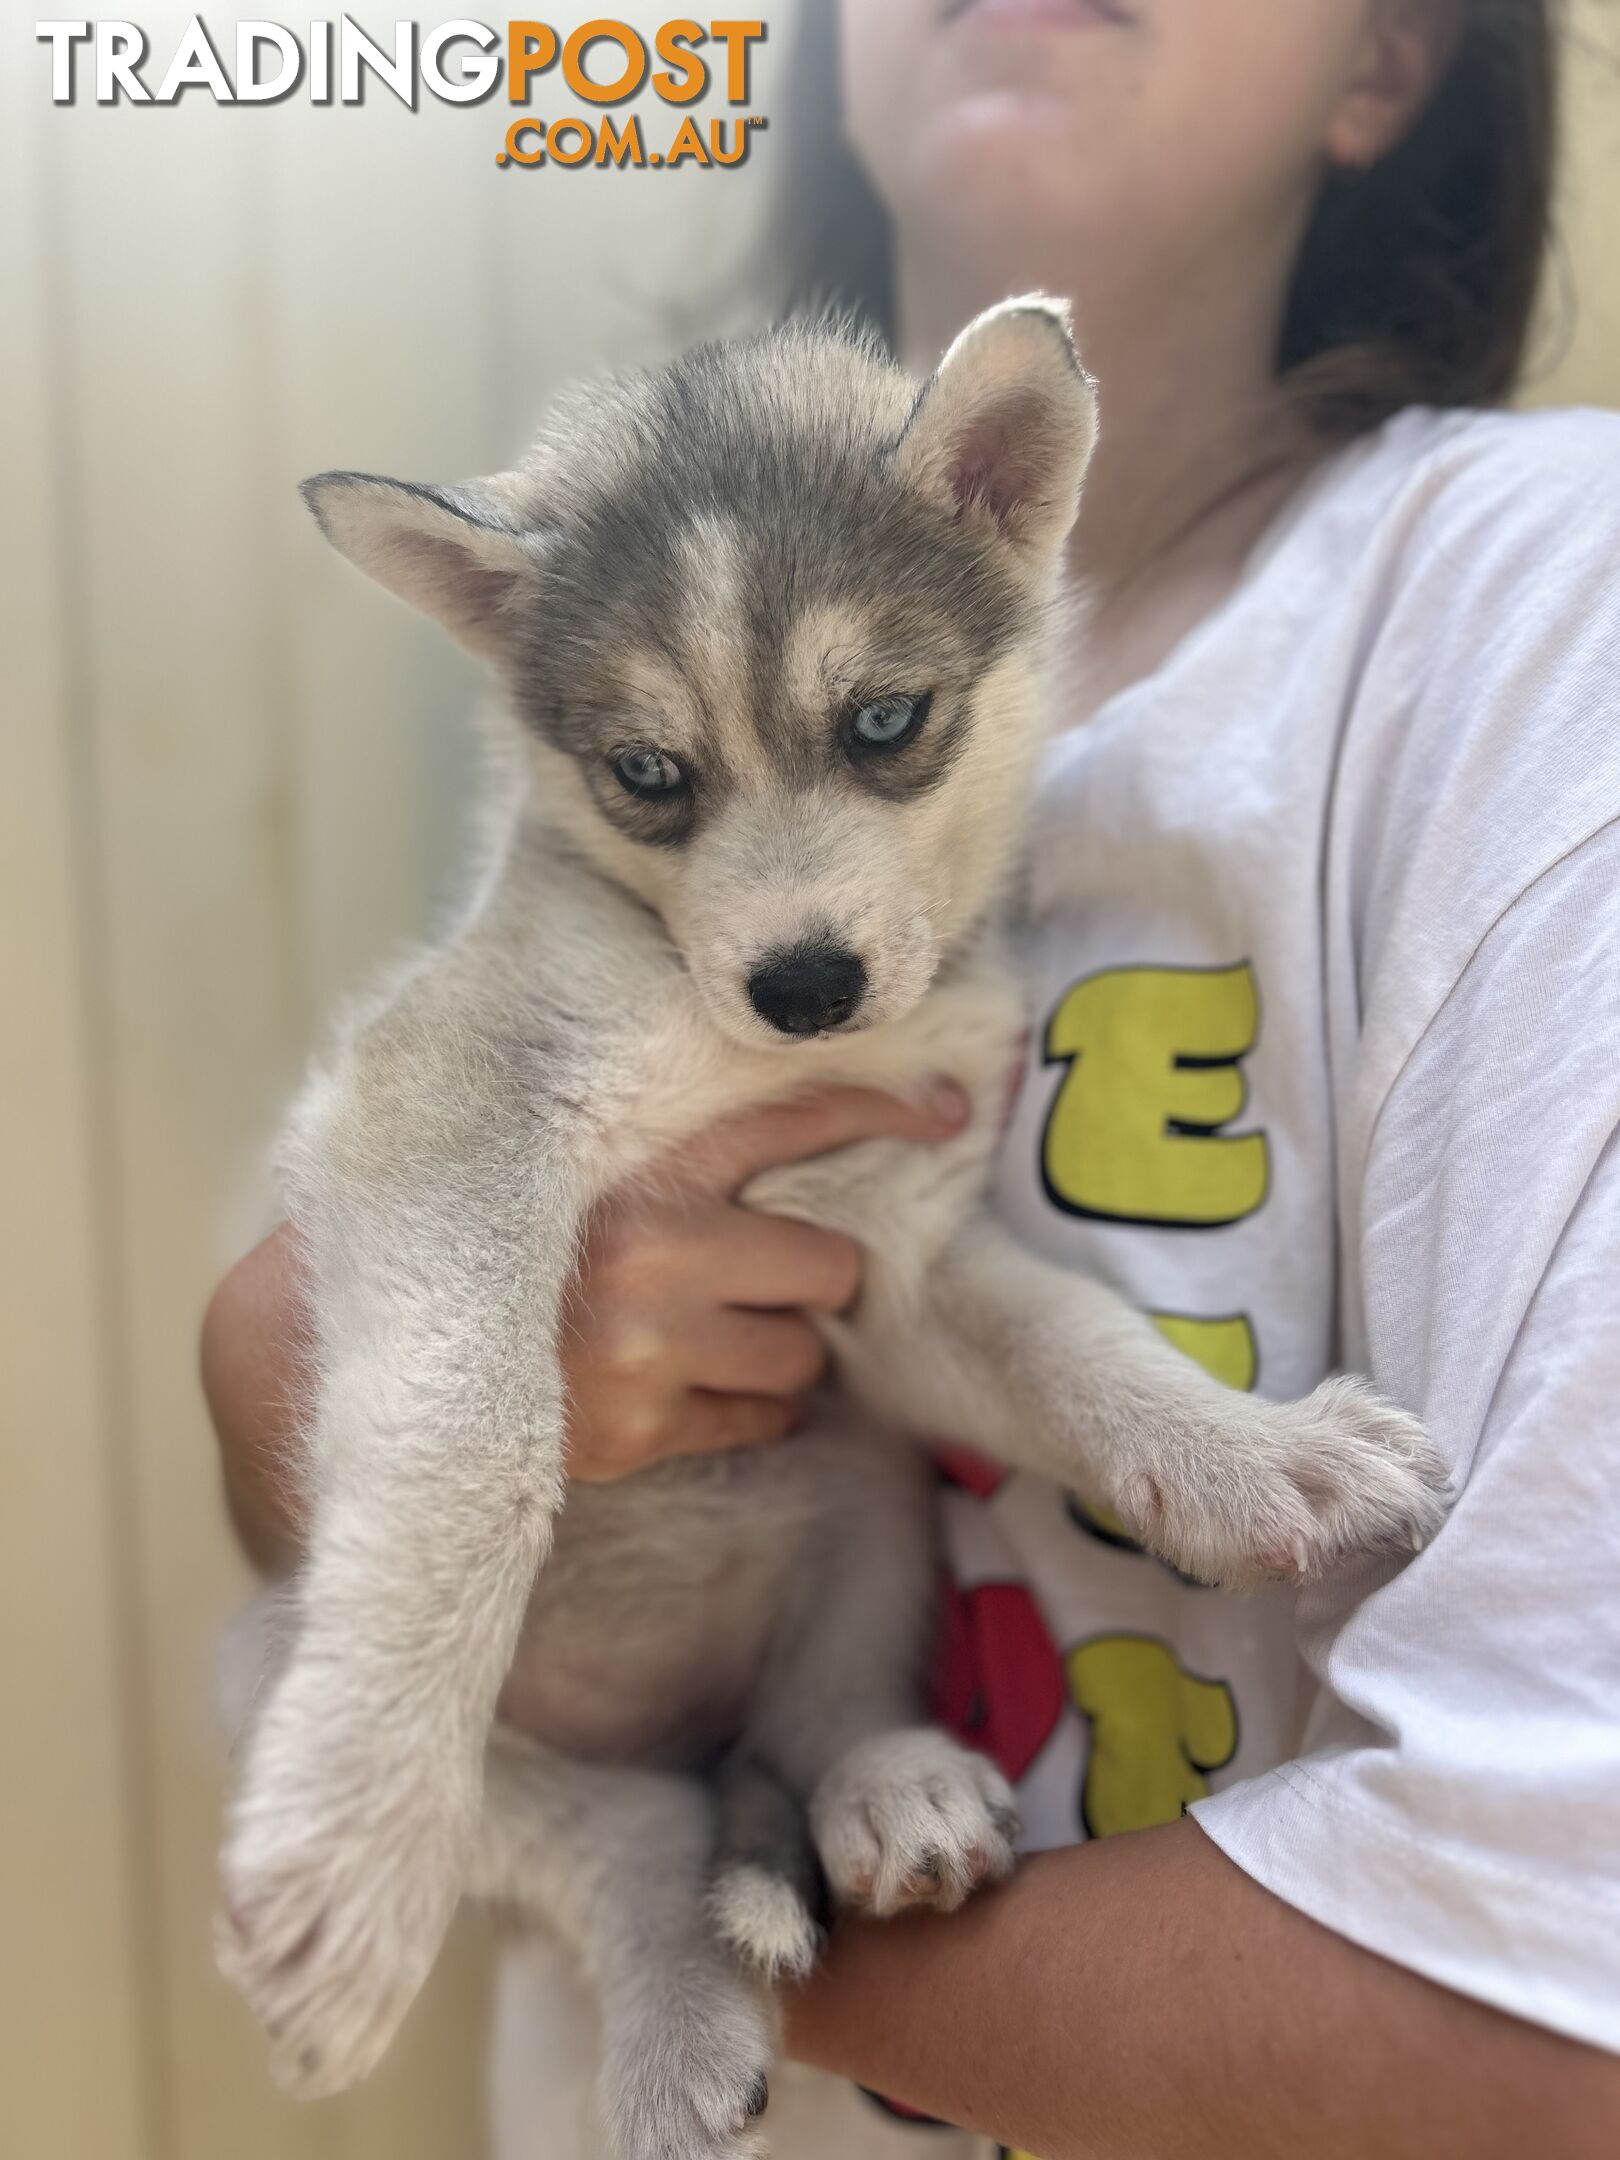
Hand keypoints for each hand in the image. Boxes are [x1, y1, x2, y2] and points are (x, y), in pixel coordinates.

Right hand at [561, 1083, 969, 1479]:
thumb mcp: (593, 1174)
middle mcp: (653, 1249)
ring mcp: (648, 1346)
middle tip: (760, 1278)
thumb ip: (686, 1155)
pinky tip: (696, 1387)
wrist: (420, 1355)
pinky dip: (749, 1408)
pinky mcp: (638, 1429)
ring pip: (801, 1352)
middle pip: (828, 1265)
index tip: (949, 1114)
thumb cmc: (528, 1253)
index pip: (793, 1119)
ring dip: (779, 1349)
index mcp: (642, 1168)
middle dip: (810, 1279)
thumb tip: (821, 1135)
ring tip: (712, 1335)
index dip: (881, 1112)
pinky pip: (761, 1419)